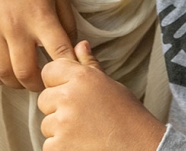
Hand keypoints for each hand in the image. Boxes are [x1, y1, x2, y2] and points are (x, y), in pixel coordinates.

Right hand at [0, 0, 77, 90]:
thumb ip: (67, 25)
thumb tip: (72, 52)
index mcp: (42, 17)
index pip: (59, 53)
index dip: (68, 69)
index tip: (71, 76)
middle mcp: (17, 26)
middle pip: (26, 73)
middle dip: (39, 84)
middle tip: (44, 81)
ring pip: (3, 73)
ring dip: (16, 83)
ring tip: (24, 78)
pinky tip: (1, 73)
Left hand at [38, 41, 165, 150]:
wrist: (140, 146)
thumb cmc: (127, 116)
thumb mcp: (109, 85)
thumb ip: (89, 65)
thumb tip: (80, 44)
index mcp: (82, 77)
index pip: (49, 71)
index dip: (57, 82)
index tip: (71, 93)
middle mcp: (69, 96)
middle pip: (44, 99)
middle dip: (57, 108)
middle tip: (82, 116)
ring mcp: (63, 123)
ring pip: (46, 124)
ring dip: (60, 130)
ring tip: (85, 132)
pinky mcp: (59, 146)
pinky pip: (49, 145)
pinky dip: (61, 148)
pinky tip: (82, 144)